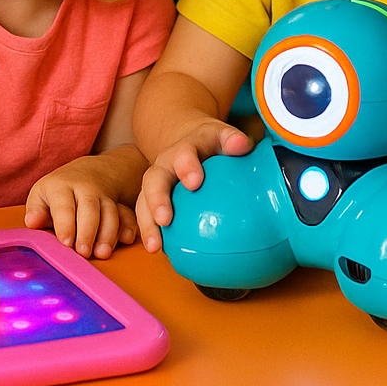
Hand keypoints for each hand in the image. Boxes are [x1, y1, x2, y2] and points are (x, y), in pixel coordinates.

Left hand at [25, 156, 137, 258]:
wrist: (91, 172)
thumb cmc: (59, 191)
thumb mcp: (42, 195)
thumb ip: (36, 210)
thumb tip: (32, 222)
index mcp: (62, 187)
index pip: (64, 205)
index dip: (65, 224)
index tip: (66, 243)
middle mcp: (85, 189)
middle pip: (90, 209)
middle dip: (88, 232)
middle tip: (84, 253)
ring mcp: (104, 196)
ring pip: (110, 212)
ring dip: (108, 234)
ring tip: (102, 253)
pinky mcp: (119, 204)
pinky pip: (127, 214)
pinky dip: (129, 226)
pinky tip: (127, 240)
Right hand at [136, 119, 252, 251]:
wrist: (188, 141)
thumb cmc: (210, 143)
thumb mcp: (222, 135)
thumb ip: (232, 140)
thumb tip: (242, 146)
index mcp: (184, 148)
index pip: (184, 154)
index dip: (187, 166)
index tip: (194, 182)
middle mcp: (164, 164)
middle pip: (155, 179)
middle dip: (158, 199)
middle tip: (165, 219)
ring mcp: (155, 182)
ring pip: (144, 200)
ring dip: (148, 223)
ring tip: (154, 246)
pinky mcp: (151, 199)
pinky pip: (145, 215)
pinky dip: (149, 232)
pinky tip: (157, 249)